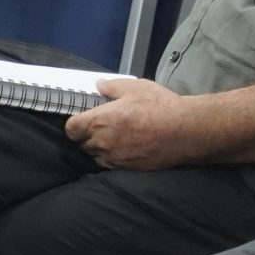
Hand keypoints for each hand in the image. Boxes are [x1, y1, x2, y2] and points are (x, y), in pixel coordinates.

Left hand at [64, 78, 194, 169]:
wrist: (183, 131)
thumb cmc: (159, 106)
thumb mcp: (134, 87)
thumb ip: (111, 87)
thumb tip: (99, 86)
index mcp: (99, 121)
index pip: (71, 129)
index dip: (76, 122)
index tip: (85, 117)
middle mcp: (102, 143)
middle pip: (82, 144)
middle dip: (88, 134)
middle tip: (104, 124)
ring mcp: (114, 158)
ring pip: (96, 155)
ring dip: (100, 147)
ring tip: (116, 136)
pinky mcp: (126, 168)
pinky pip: (110, 164)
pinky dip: (113, 157)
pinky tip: (126, 147)